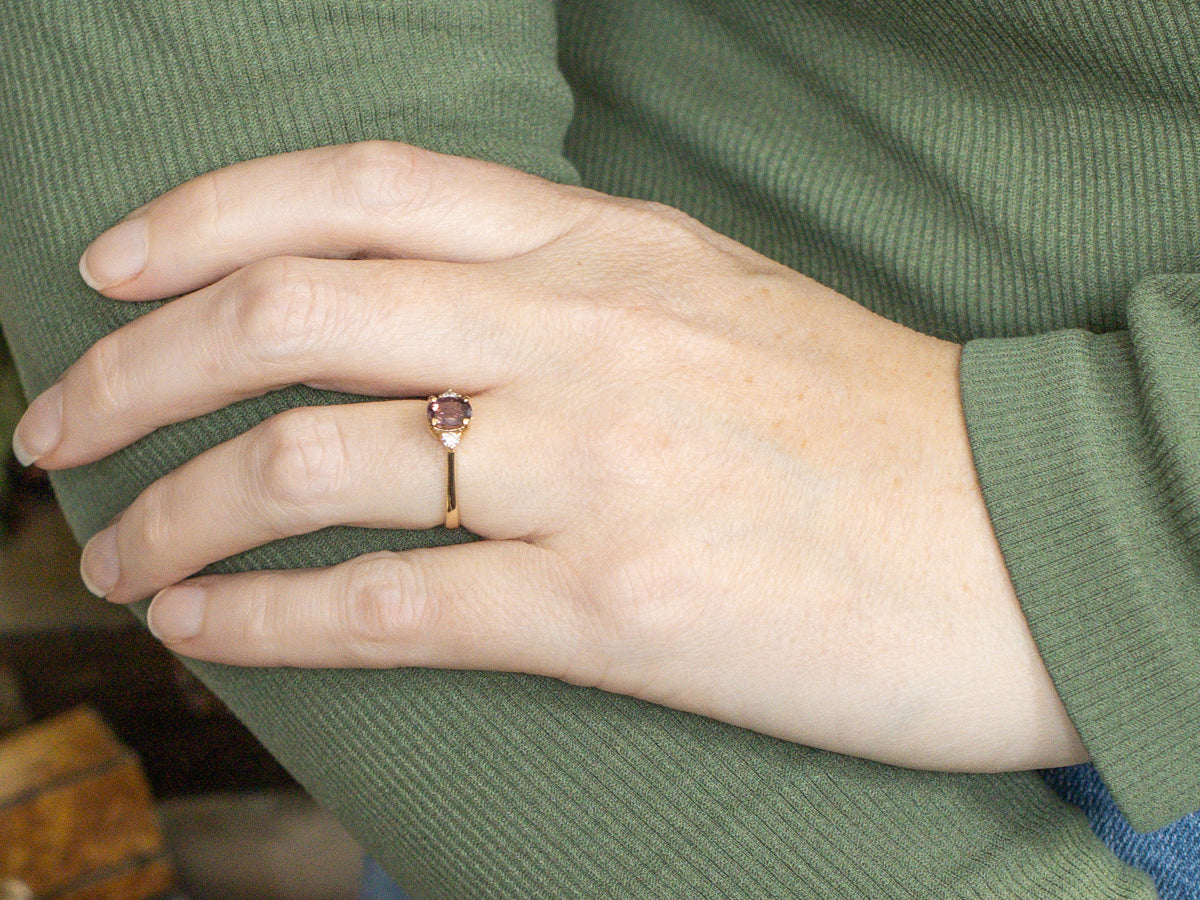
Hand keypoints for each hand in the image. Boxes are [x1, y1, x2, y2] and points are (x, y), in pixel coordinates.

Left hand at [15, 141, 1084, 770]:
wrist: (1025, 542)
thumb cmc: (881, 430)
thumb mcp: (722, 308)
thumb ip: (580, 298)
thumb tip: (440, 329)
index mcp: (612, 250)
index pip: (363, 189)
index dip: (208, 215)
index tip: (112, 266)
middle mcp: (587, 332)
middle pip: (296, 313)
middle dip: (138, 365)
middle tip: (58, 424)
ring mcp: (598, 465)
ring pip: (316, 463)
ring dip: (177, 508)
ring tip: (116, 555)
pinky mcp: (618, 605)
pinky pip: (391, 605)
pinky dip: (268, 618)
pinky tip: (207, 629)